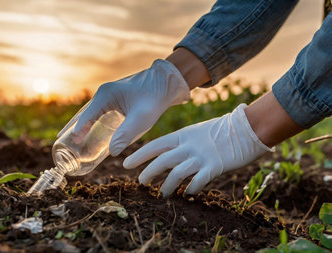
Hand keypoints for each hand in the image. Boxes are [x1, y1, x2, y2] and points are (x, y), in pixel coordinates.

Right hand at [58, 59, 189, 155]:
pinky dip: (90, 121)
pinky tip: (90, 129)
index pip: (87, 115)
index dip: (79, 129)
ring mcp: (109, 95)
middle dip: (72, 127)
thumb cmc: (154, 99)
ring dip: (80, 124)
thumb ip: (126, 134)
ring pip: (89, 112)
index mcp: (106, 95)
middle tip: (60, 140)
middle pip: (83, 112)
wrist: (166, 83)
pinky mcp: (115, 98)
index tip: (73, 142)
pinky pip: (98, 111)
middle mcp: (104, 93)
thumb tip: (113, 152)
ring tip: (70, 136)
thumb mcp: (141, 119)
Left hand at [123, 104, 273, 196]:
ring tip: (163, 194)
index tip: (125, 163)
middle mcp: (188, 146)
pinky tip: (188, 193)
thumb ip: (182, 143)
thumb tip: (167, 156)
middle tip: (141, 182)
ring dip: (168, 186)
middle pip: (162, 160)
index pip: (155, 145)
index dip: (139, 155)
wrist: (247, 128)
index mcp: (182, 136)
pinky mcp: (215, 166)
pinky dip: (191, 189)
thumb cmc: (221, 131)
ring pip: (177, 174)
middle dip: (149, 172)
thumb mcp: (197, 132)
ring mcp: (201, 156)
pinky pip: (198, 181)